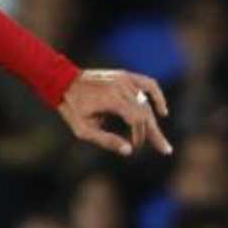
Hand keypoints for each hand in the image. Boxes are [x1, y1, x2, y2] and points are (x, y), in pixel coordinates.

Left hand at [57, 69, 172, 156]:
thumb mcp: (84, 130)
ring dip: (152, 121)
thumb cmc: (72, 108)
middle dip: (153, 132)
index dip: (141, 135)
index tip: (136, 146)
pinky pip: (148, 84)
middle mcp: (121, 87)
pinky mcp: (125, 75)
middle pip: (145, 112)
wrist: (63, 81)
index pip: (137, 119)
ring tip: (158, 137)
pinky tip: (162, 111)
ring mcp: (124, 79)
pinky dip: (157, 96)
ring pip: (147, 102)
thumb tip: (129, 151)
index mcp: (111, 100)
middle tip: (164, 149)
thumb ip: (106, 140)